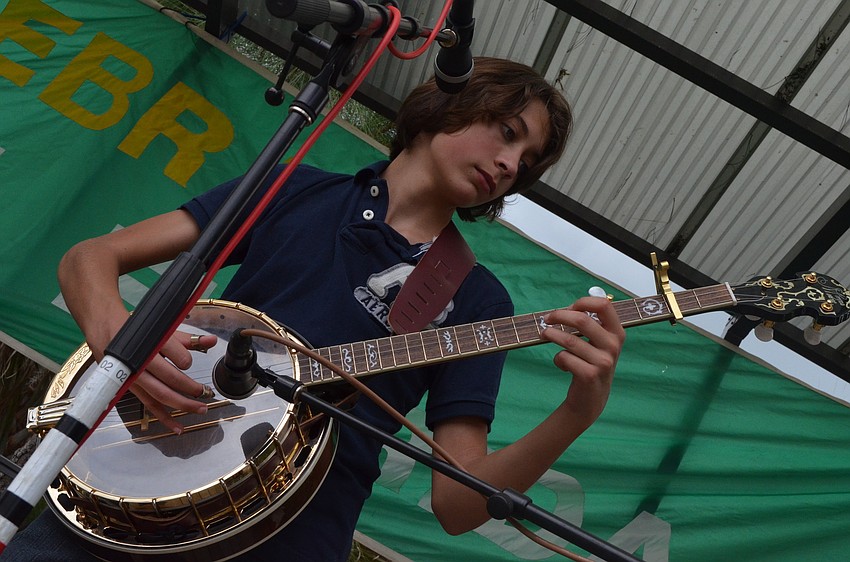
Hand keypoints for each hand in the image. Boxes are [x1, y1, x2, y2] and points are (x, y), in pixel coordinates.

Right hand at [88, 316, 216, 433]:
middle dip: (191, 388)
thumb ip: (188, 339)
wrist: (105, 328)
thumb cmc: (135, 329)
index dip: (185, 360)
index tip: (189, 362)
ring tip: (200, 409)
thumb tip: (212, 340)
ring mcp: (135, 377)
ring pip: (161, 395)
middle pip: (170, 379)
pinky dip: (164, 417)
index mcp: (151, 344)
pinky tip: (177, 426)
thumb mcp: (162, 330)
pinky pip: (149, 405)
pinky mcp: (131, 388)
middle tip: (206, 392)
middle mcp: (142, 362)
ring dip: (182, 404)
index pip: (175, 355)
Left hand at [541, 295, 624, 428]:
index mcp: (617, 333)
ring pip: (569, 339)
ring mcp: (603, 361)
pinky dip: (558, 359)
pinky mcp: (589, 375)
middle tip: (546, 319)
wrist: (592, 399)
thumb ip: (591, 324)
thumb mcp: (598, 343)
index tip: (568, 308)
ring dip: (551, 334)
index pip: (604, 305)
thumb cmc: (591, 364)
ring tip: (544, 334)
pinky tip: (562, 364)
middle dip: (559, 316)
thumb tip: (569, 308)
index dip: (583, 302)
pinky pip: (564, 357)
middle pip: (581, 319)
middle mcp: (613, 346)